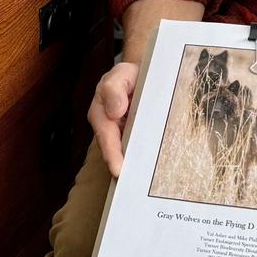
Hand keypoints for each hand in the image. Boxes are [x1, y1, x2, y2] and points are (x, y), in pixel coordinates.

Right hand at [88, 61, 139, 176]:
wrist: (144, 75)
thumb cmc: (129, 75)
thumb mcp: (121, 73)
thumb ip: (114, 88)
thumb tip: (115, 111)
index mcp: (101, 114)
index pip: (106, 137)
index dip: (111, 154)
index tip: (118, 170)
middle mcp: (109, 128)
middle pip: (115, 151)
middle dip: (122, 166)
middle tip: (133, 183)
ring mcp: (123, 135)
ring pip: (128, 153)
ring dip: (135, 165)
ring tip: (144, 181)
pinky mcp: (136, 138)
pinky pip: (140, 150)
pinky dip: (146, 158)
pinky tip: (155, 168)